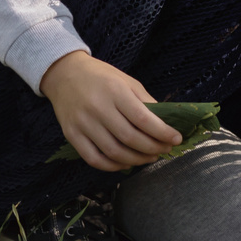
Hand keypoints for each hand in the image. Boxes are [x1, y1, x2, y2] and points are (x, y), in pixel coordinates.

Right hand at [37, 52, 182, 171]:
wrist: (64, 74)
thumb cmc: (101, 76)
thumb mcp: (127, 80)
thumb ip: (145, 101)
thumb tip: (165, 122)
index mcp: (116, 91)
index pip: (143, 119)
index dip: (163, 133)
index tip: (176, 139)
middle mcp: (98, 108)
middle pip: (130, 138)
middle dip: (152, 148)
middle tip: (165, 150)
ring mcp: (83, 124)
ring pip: (114, 152)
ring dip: (136, 160)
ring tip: (149, 158)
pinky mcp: (72, 135)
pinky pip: (94, 159)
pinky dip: (113, 166)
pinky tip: (126, 163)